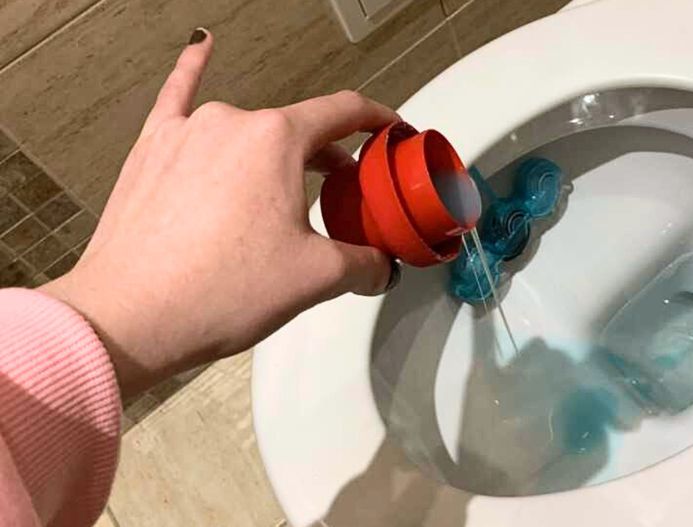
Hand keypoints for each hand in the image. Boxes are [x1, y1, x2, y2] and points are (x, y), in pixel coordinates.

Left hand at [41, 29, 398, 396]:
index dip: (376, 120)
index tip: (388, 129)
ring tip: (285, 187)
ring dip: (274, 152)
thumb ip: (364, 264)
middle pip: (297, 128)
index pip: (343, 111)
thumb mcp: (315, 278)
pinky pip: (176, 99)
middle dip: (328, 156)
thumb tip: (379, 267)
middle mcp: (230, 123)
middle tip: (345, 188)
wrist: (130, 317)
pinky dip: (192, 71)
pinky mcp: (151, 151)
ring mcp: (185, 133)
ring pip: (248, 131)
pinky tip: (200, 48)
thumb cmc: (213, 292)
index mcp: (277, 139)